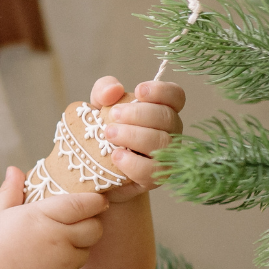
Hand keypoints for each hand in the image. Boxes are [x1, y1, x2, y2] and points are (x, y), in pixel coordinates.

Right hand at [0, 168, 105, 268]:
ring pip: (87, 249)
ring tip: (56, 245)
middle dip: (91, 223)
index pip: (82, 203)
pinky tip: (48, 265)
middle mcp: (59, 238)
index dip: (94, 200)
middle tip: (78, 222)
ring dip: (79, 246)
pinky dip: (69, 267)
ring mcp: (65, 262)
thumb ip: (10, 192)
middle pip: (95, 227)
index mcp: (42, 216)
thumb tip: (15, 170)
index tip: (96, 199)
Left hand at [89, 76, 185, 200]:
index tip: (138, 91)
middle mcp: (169, 132)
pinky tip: (116, 156)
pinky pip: (152, 171)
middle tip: (114, 114)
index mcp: (161, 110)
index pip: (176, 96)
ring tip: (109, 134)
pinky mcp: (155, 178)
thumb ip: (104, 90)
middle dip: (140, 113)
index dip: (162, 91)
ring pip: (163, 144)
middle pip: (168, 117)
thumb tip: (115, 90)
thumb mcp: (98, 105)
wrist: (92, 168)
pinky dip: (134, 163)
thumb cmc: (102, 130)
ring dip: (135, 136)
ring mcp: (165, 156)